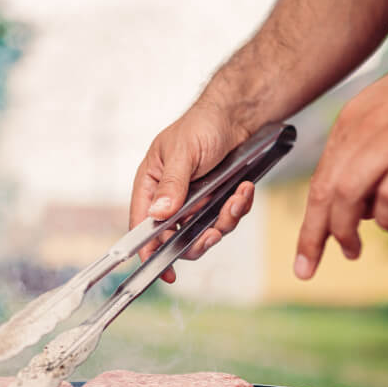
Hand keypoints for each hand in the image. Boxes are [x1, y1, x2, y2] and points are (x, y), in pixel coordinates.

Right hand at [130, 105, 255, 282]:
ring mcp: (194, 202)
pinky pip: (226, 219)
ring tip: (238, 198)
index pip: (143, 224)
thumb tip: (159, 214)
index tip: (164, 271)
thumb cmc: (202, 124)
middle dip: (198, 240)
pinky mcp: (216, 202)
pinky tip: (244, 190)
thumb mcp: (184, 152)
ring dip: (224, 221)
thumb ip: (172, 184)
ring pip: (205, 232)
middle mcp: (170, 198)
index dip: (149, 250)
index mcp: (150, 184)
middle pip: (176, 238)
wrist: (237, 115)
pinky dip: (238, 209)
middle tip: (214, 234)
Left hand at [294, 27, 387, 278]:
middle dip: (315, 235)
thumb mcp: (384, 117)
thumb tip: (356, 209)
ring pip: (349, 195)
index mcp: (351, 124)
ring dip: (346, 231)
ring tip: (353, 250)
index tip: (304, 254)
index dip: (309, 222)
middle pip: (326, 192)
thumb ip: (365, 157)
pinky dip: (387, 218)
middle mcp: (364, 132)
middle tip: (312, 264)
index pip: (319, 181)